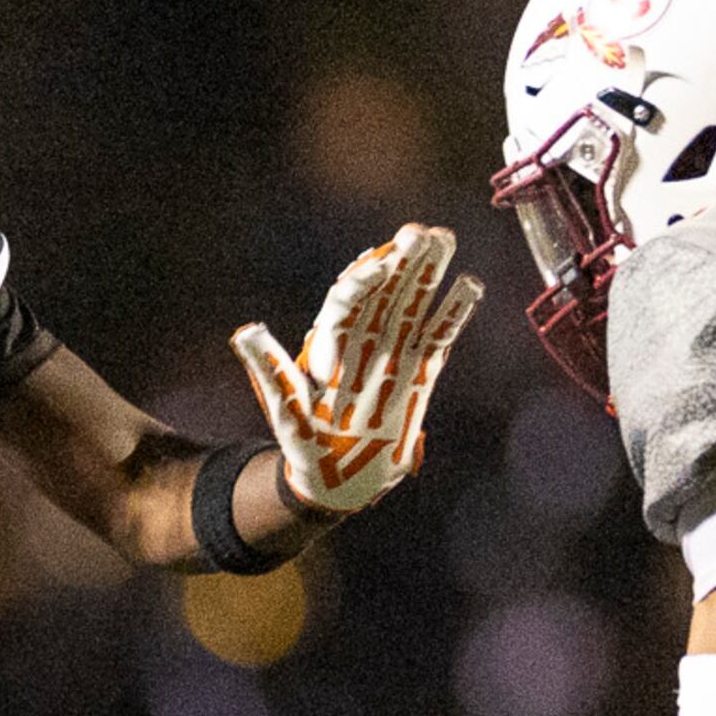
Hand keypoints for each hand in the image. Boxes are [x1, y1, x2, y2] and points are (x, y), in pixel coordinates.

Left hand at [230, 224, 483, 517]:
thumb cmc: (305, 448)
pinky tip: (469, 285)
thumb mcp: (286, 413)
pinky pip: (437, 341)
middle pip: (383, 294)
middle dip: (402, 262)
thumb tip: (245, 332)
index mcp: (328, 348)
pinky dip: (452, 315)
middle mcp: (361, 345)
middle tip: (424, 232)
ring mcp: (392, 359)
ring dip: (428, 275)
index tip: (382, 261)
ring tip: (446, 237)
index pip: (346, 303)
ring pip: (412, 308)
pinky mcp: (417, 378)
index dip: (362, 281)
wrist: (336, 483)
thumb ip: (272, 374)